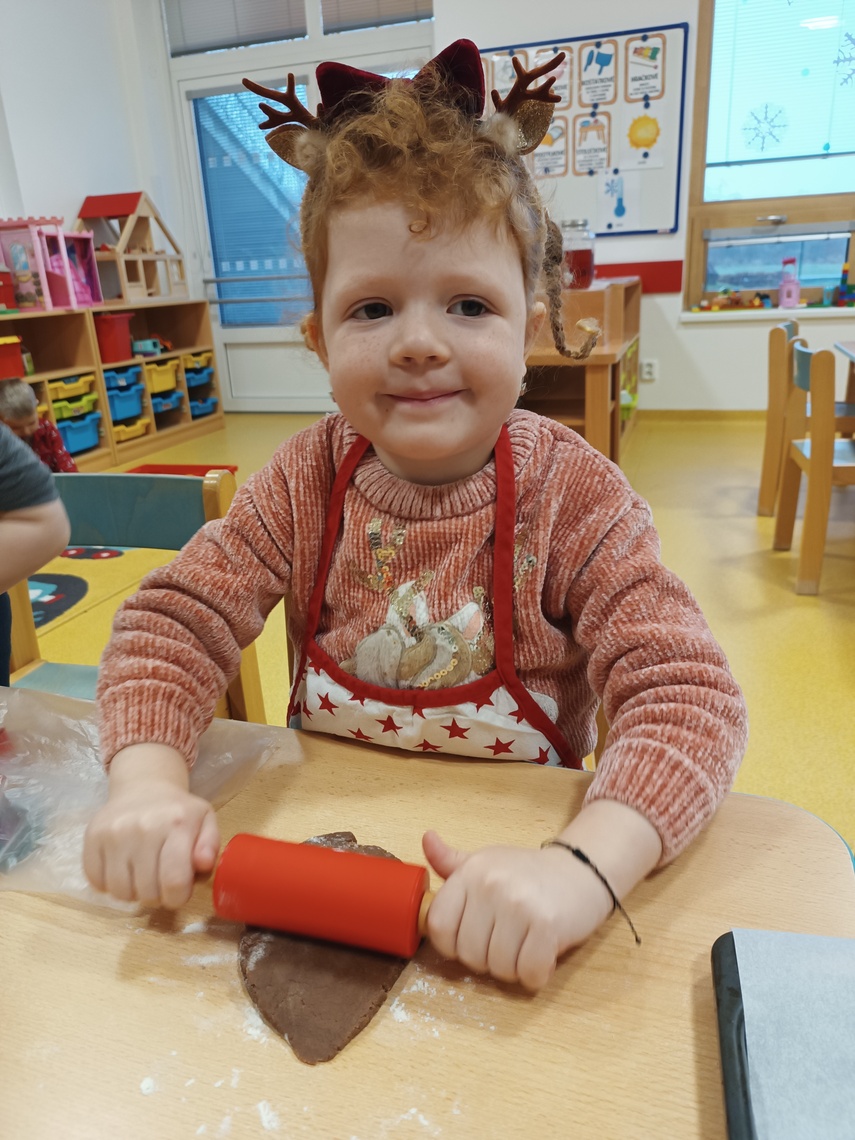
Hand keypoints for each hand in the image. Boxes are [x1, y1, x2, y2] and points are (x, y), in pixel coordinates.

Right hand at [83, 744, 219, 908]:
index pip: (174, 881)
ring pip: (120, 892)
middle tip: (160, 882)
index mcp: (178, 824)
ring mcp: (114, 832)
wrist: (144, 787)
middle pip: (147, 892)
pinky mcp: (92, 837)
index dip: (177, 898)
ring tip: (142, 876)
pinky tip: (122, 870)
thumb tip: (203, 864)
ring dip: (133, 892)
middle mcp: (144, 827)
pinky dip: (109, 885)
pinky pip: (96, 882)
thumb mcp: (205, 821)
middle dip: (157, 896)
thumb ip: (210, 845)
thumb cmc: (178, 812)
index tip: (177, 892)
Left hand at [421, 830, 613, 991]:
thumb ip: (452, 862)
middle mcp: (491, 886)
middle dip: (486, 959)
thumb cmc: (529, 873)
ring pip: (497, 968)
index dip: (451, 944)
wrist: (583, 868)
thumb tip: (426, 839)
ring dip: (512, 968)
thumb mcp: (487, 862)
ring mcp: (518, 905)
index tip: (470, 939)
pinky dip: (535, 974)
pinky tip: (542, 955)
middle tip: (506, 942)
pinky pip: (528, 973)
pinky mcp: (547, 926)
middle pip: (468, 954)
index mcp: (471, 872)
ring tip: (525, 946)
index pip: (438, 926)